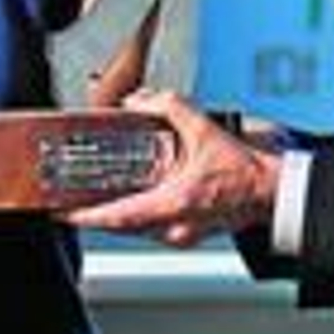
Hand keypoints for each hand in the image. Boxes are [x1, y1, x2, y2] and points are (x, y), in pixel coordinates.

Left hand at [65, 89, 278, 246]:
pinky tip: (130, 202)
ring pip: (136, 230)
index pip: (119, 216)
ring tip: (92, 201)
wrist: (269, 192)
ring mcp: (180, 234)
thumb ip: (171, 106)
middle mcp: (174, 226)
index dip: (87, 216)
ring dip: (116, 216)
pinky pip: (152, 230)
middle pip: (121, 226)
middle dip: (94, 215)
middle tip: (70, 203)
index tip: (63, 213)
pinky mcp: (187, 235)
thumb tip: (142, 98)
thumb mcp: (205, 129)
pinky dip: (136, 217)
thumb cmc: (244, 172)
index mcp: (174, 203)